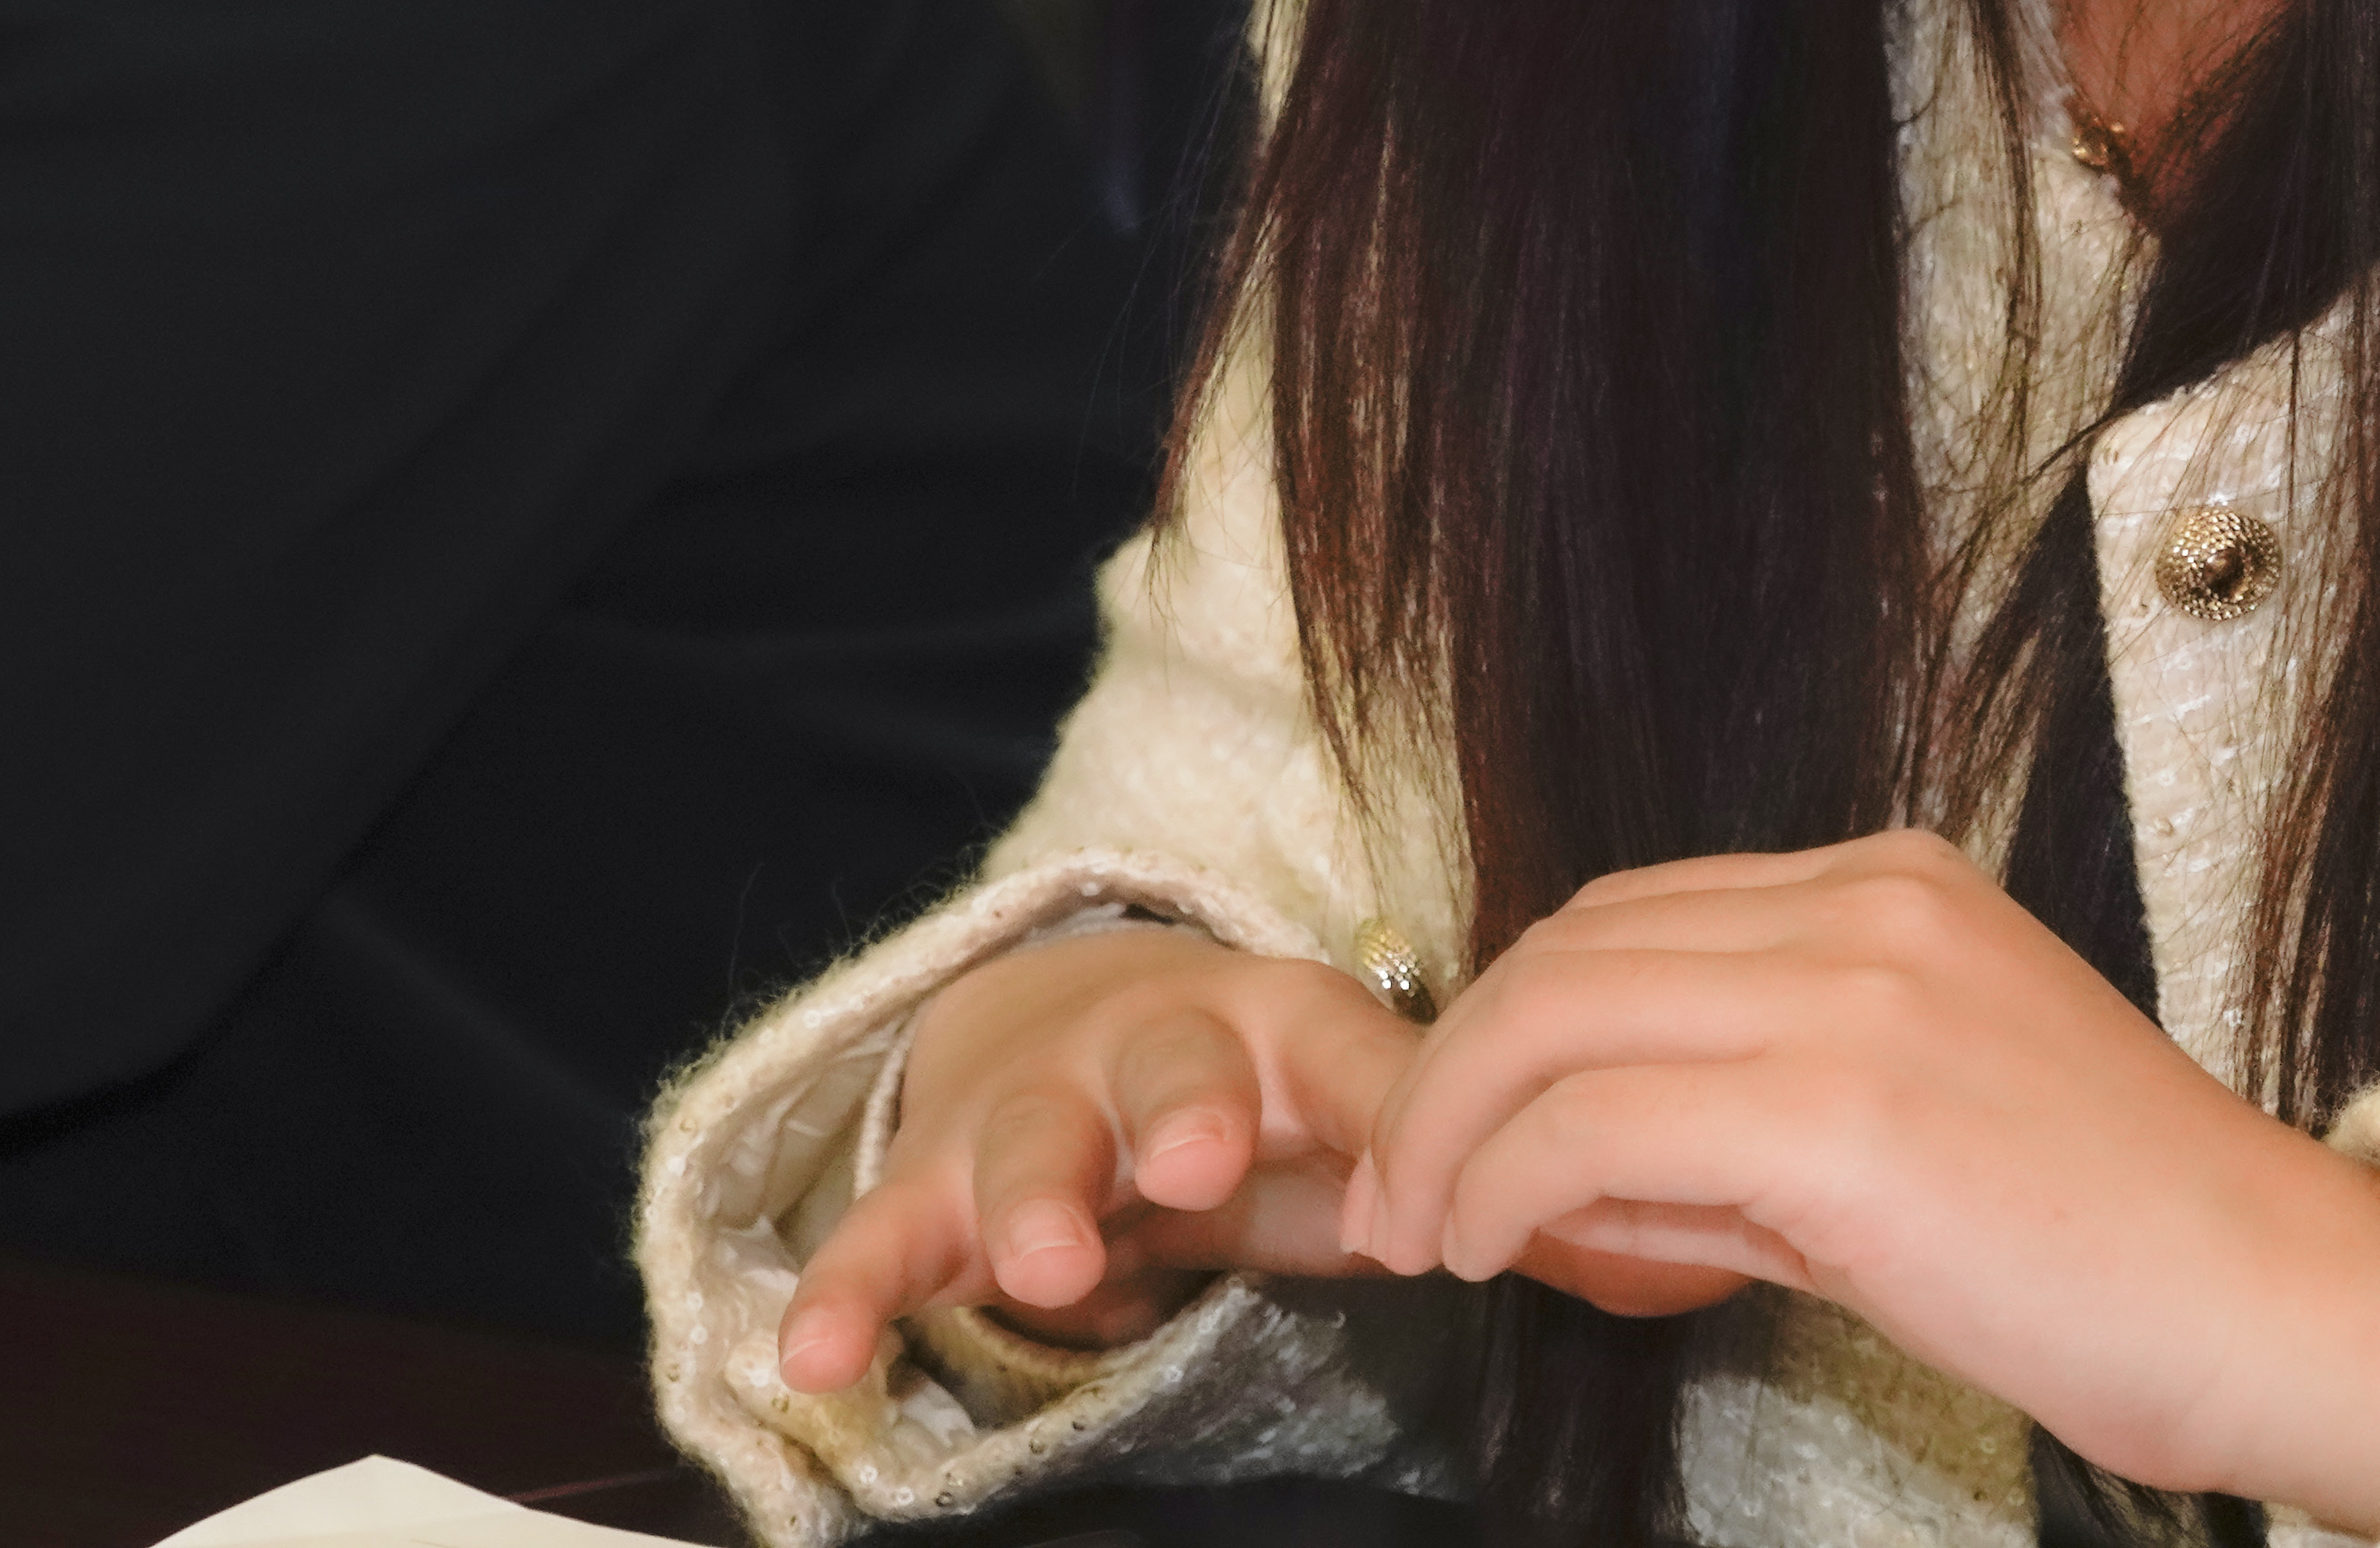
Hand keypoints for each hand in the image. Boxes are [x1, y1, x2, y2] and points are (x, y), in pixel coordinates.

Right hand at [774, 925, 1421, 1393]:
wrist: (1070, 1021)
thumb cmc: (1248, 1094)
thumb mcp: (1347, 1113)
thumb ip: (1430, 1162)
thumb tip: (1562, 1224)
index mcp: (1283, 1026)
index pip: (1355, 1059)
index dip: (1388, 1123)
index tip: (1420, 1220)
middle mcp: (1153, 1050)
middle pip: (1171, 1069)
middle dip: (1184, 1109)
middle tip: (1197, 1161)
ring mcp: (1035, 1112)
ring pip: (1029, 1144)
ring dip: (1036, 1200)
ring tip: (1045, 1263)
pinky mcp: (934, 1185)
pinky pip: (882, 1237)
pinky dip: (846, 1294)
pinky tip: (816, 1359)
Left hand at [1339, 830, 2379, 1529]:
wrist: (2283, 1309)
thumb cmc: (2122, 1256)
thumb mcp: (1919, 1137)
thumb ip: (1750, 1132)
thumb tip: (1573, 1181)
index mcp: (1896, 887)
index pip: (1631, 916)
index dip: (1511, 1020)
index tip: (1452, 1130)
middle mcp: (1868, 908)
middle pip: (1570, 946)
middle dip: (1448, 1067)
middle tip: (1393, 1185)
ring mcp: (1858, 996)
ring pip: (1557, 1014)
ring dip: (1450, 1128)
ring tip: (1420, 1227)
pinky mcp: (1844, 1114)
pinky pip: (1599, 1125)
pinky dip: (1508, 1184)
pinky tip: (1493, 1249)